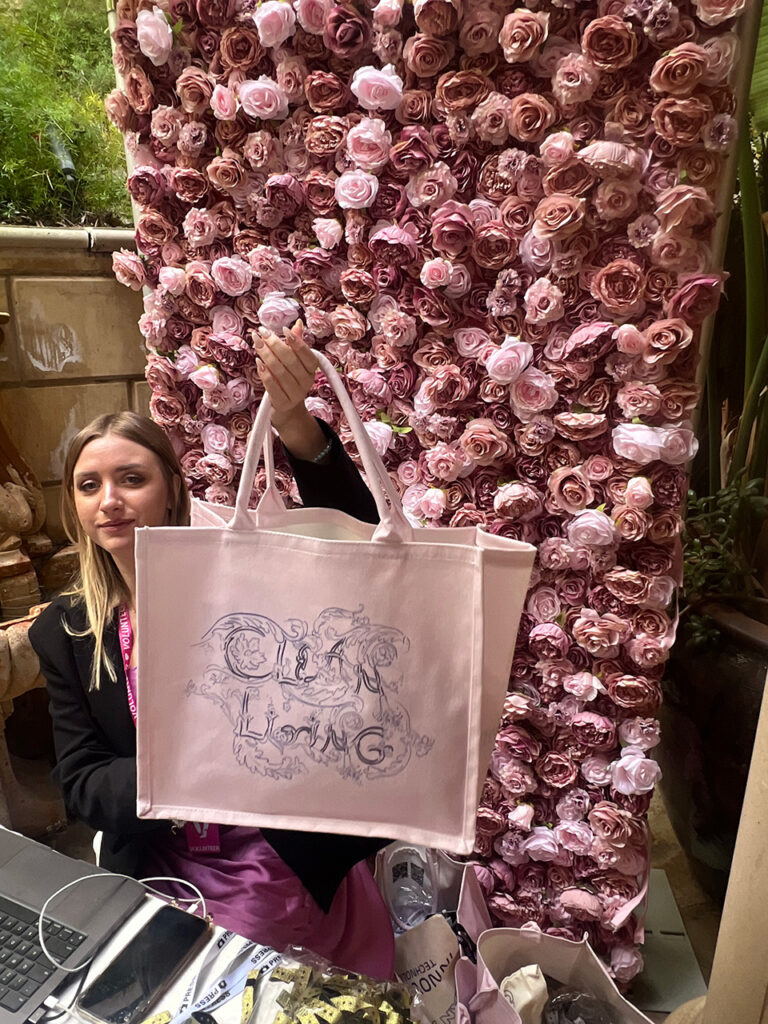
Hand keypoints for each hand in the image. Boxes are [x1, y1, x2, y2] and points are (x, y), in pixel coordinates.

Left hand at [254, 321, 326, 459]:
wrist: (288, 411)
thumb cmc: (290, 382)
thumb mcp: (296, 364)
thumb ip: (296, 344)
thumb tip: (297, 324)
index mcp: (311, 370)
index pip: (306, 354)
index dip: (296, 341)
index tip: (282, 330)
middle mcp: (306, 382)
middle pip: (290, 360)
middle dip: (274, 344)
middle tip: (261, 333)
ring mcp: (295, 394)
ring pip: (279, 371)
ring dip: (266, 355)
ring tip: (257, 343)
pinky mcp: (282, 403)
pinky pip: (271, 385)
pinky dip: (264, 372)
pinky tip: (258, 362)